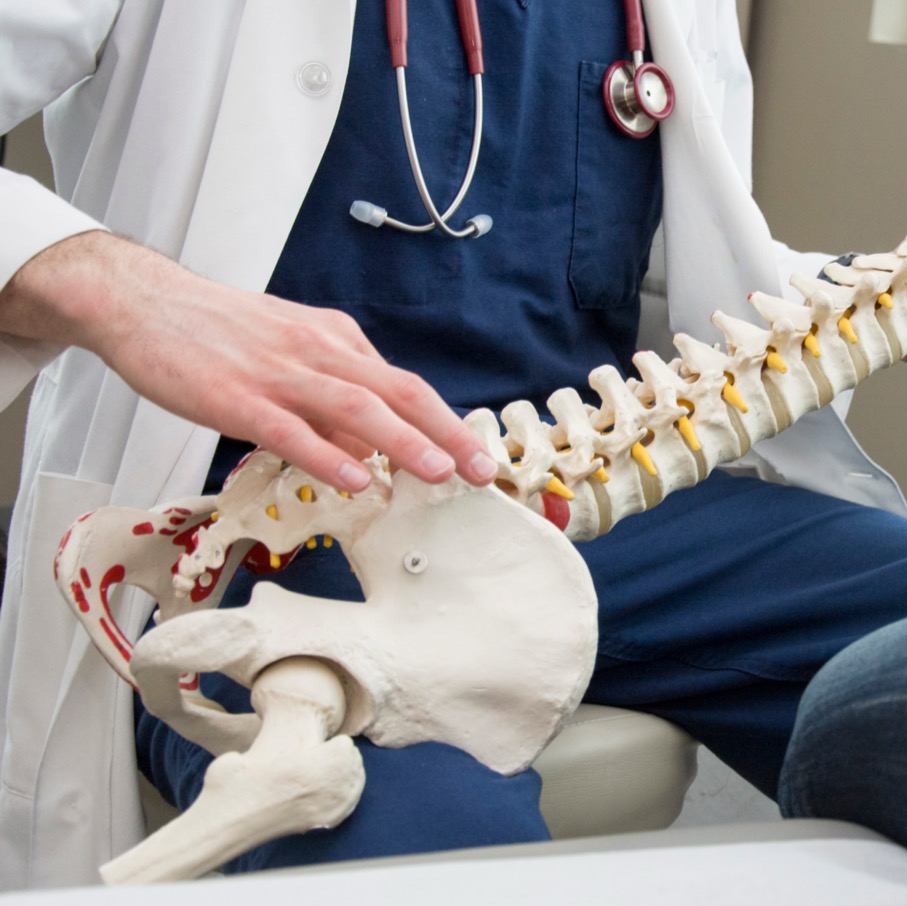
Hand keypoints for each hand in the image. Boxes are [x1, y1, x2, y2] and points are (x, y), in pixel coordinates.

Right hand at [0, 231, 495, 492]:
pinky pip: (289, 429)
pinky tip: (353, 479)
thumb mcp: (291, 355)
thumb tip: (372, 452)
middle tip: (482, 469)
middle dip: (447, 433)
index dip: (447, 423)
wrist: (141, 302)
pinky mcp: (236, 396)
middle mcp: (318, 352)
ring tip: (438, 473)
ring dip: (403, 442)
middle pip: (399, 392)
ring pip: (355, 408)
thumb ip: (332, 403)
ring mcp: (278, 373)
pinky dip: (325, 454)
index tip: (477, 455)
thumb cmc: (218, 334)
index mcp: (337, 342)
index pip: (405, 386)